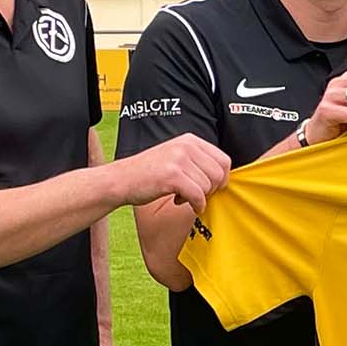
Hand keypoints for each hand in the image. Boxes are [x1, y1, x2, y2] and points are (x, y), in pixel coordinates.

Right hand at [116, 134, 231, 212]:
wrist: (121, 179)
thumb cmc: (150, 173)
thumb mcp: (176, 157)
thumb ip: (198, 162)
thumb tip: (225, 177)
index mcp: (191, 140)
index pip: (224, 160)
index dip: (220, 179)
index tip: (207, 187)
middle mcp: (187, 146)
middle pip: (220, 174)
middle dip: (211, 190)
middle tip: (194, 194)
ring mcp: (179, 159)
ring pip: (209, 187)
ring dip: (198, 198)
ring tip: (181, 195)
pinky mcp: (172, 175)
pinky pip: (198, 196)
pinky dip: (195, 205)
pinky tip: (180, 203)